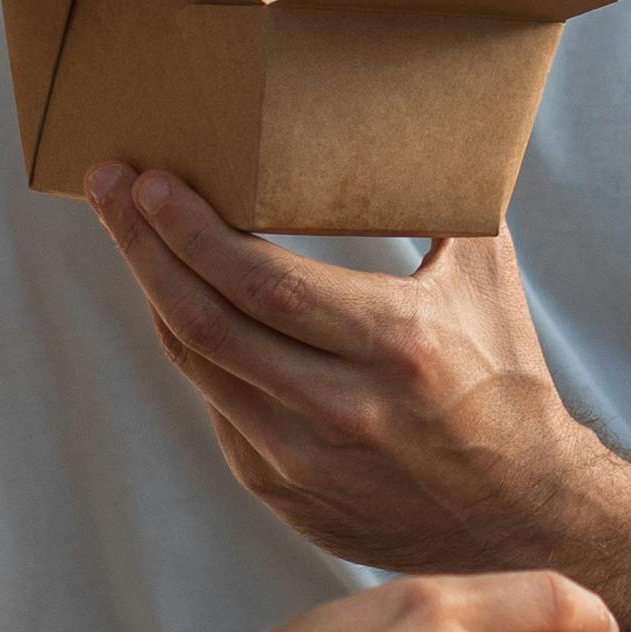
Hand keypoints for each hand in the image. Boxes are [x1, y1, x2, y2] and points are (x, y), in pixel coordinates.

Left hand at [84, 173, 590, 573]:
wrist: (522, 515)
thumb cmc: (506, 380)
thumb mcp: (487, 282)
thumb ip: (440, 201)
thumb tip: (410, 116)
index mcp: (395, 347)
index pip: (264, 284)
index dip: (194, 233)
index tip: (150, 180)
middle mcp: (342, 410)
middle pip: (207, 322)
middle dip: (144, 246)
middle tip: (108, 186)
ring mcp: (303, 461)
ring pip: (199, 365)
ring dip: (154, 292)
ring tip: (131, 231)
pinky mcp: (282, 492)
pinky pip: (217, 405)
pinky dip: (195, 349)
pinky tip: (180, 301)